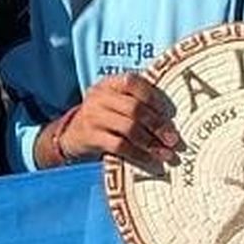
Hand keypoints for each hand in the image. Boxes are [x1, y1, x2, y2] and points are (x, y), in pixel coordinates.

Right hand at [55, 74, 181, 169]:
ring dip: (151, 143)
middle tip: (173, 140)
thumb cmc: (103, 118)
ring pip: (129, 128)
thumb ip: (135, 102)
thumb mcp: (114, 102)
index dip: (153, 97)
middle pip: (134, 108)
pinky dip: (138, 155)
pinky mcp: (90, 136)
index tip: (170, 113)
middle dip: (157, 125)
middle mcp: (100, 97)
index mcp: (109, 83)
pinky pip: (119, 146)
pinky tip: (151, 161)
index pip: (133, 82)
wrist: (70, 134)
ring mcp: (93, 116)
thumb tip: (170, 118)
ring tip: (166, 153)